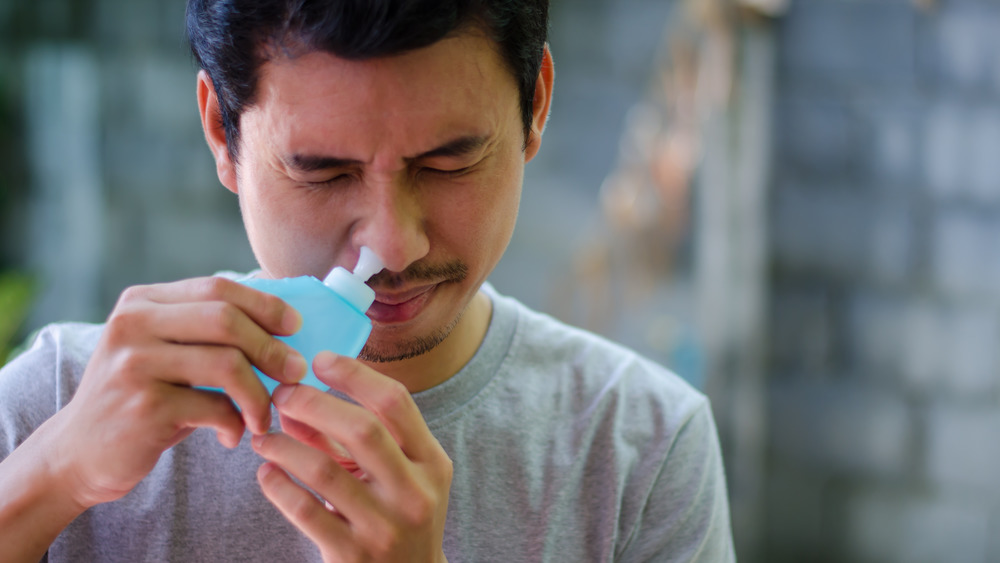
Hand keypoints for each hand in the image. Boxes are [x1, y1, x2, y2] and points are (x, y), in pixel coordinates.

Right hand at [44, 277, 306, 507]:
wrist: (79, 453)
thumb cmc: (143, 396)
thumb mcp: (166, 349)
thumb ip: (206, 325)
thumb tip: (281, 301)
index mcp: (142, 301)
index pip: (217, 287)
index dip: (265, 305)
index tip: (295, 327)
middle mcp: (133, 324)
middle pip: (227, 319)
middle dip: (272, 347)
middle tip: (295, 372)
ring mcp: (135, 364)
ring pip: (228, 364)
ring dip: (260, 394)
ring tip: (265, 415)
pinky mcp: (144, 407)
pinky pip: (215, 408)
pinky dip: (235, 424)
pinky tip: (233, 436)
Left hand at [252, 352, 452, 562]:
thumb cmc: (397, 517)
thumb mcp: (393, 476)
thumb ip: (350, 439)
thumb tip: (297, 400)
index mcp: (431, 463)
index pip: (396, 403)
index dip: (355, 375)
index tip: (321, 360)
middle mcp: (414, 493)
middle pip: (363, 430)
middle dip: (314, 403)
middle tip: (283, 393)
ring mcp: (384, 527)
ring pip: (324, 471)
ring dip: (285, 446)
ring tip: (264, 437)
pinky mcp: (351, 556)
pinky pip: (304, 511)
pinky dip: (278, 486)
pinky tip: (266, 473)